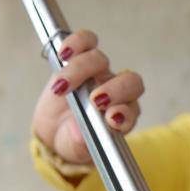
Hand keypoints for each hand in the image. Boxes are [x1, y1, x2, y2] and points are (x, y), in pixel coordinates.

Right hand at [32, 30, 144, 164]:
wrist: (56, 131)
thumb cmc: (73, 141)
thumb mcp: (76, 149)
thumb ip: (80, 143)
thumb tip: (79, 133)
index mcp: (123, 117)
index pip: (133, 109)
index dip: (125, 112)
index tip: (111, 120)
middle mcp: (117, 92)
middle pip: (129, 81)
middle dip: (114, 89)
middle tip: (94, 101)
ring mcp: (99, 73)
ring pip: (101, 60)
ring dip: (81, 70)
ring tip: (62, 87)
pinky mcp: (81, 58)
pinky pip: (86, 41)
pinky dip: (76, 43)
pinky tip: (63, 55)